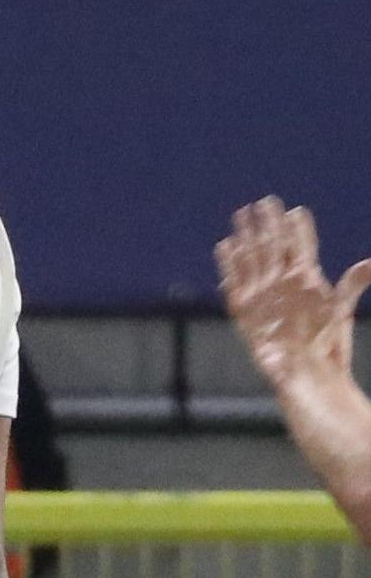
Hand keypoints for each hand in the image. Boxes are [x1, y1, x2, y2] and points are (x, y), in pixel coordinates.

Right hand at [218, 198, 367, 398]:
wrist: (306, 375)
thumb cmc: (327, 346)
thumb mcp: (341, 310)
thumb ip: (351, 284)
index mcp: (307, 280)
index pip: (300, 247)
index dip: (299, 229)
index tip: (296, 210)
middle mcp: (283, 284)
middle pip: (274, 246)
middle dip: (268, 224)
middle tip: (265, 202)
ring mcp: (263, 296)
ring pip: (253, 259)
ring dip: (248, 237)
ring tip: (242, 216)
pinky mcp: (244, 310)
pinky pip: (234, 281)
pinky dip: (229, 263)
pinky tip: (225, 245)